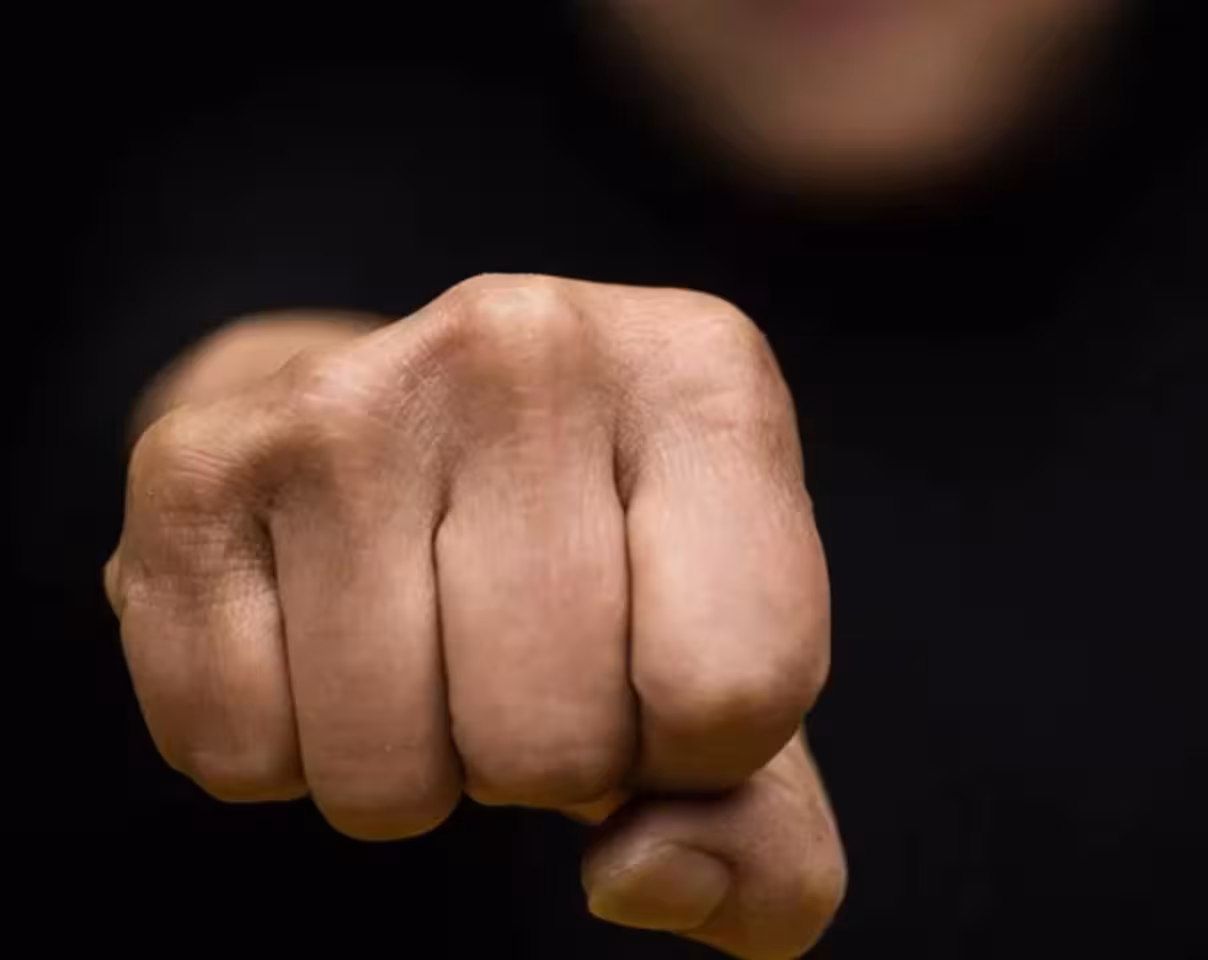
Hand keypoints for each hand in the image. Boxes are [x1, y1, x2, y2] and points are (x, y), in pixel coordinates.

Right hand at [105, 274, 844, 956]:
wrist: (420, 445)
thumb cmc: (606, 581)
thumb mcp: (736, 697)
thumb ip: (768, 842)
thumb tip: (637, 872)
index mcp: (702, 379)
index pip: (740, 686)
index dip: (696, 753)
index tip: (657, 676)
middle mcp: (531, 346)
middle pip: (556, 741)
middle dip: (545, 766)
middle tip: (525, 662)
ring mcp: (350, 394)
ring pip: (388, 770)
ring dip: (416, 773)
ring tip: (430, 649)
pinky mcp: (196, 465)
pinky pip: (240, 754)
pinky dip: (287, 757)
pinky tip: (324, 642)